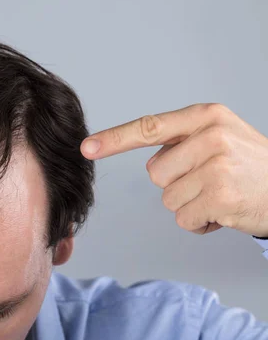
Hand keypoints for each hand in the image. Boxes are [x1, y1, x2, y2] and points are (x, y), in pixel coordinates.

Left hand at [80, 103, 267, 237]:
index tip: (87, 147)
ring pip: (168, 198)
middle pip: (155, 173)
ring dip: (190, 204)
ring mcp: (217, 165)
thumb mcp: (221, 136)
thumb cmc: (251, 165)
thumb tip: (151, 161)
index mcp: (206, 116)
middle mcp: (210, 135)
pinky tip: (225, 211)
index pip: (148, 126)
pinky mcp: (221, 196)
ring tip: (221, 194)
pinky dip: (201, 223)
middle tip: (212, 180)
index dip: (114, 139)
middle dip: (178, 184)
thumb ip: (183, 141)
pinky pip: (184, 219)